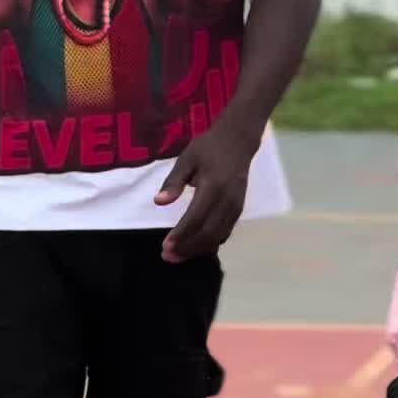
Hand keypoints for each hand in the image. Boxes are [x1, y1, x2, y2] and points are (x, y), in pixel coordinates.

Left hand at [156, 119, 256, 261]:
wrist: (238, 141)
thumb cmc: (209, 147)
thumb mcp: (186, 159)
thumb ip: (173, 182)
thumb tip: (159, 202)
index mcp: (213, 187)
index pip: (195, 218)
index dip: (180, 235)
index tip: (165, 247)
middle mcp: (227, 201)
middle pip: (208, 233)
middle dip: (187, 248)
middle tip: (168, 257)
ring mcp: (235, 207)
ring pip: (218, 236)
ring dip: (198, 249)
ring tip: (178, 257)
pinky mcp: (238, 210)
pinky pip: (225, 232)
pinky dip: (210, 243)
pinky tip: (196, 247)